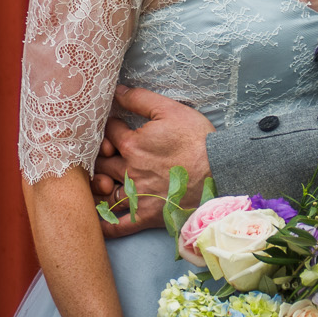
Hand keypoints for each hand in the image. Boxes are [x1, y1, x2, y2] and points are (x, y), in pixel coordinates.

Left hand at [93, 85, 215, 239]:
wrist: (220, 170)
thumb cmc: (197, 139)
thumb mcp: (171, 109)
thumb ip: (140, 99)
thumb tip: (117, 91)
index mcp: (131, 144)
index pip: (108, 131)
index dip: (110, 125)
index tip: (117, 125)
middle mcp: (128, 170)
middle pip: (100, 161)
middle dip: (99, 154)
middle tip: (106, 150)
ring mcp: (136, 195)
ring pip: (104, 191)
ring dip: (98, 184)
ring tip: (101, 178)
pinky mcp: (146, 215)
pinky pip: (118, 225)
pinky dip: (105, 225)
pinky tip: (97, 222)